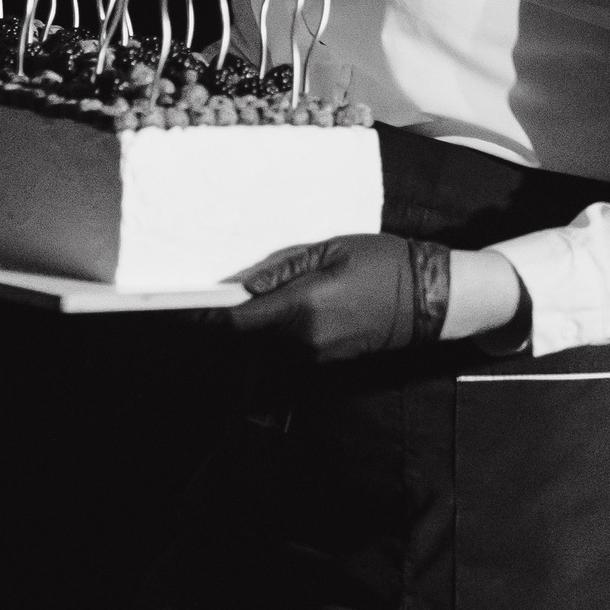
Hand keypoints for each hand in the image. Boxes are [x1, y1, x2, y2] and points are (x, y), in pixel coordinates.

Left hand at [222, 233, 448, 361]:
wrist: (429, 299)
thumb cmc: (383, 264)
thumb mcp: (331, 250)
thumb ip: (283, 268)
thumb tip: (243, 283)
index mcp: (303, 307)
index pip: (238, 321)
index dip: (205, 316)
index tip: (180, 306)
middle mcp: (304, 339)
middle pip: (248, 333)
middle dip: (232, 314)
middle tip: (219, 289)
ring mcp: (317, 354)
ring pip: (268, 340)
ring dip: (259, 320)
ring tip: (266, 291)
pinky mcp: (328, 360)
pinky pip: (290, 345)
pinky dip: (281, 328)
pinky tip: (294, 305)